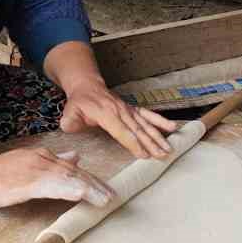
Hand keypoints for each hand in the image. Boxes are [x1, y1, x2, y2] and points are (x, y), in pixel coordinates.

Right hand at [0, 148, 114, 207]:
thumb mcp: (29, 162)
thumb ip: (53, 162)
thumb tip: (75, 157)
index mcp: (44, 156)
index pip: (73, 168)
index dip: (91, 179)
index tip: (106, 190)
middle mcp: (43, 159)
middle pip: (75, 173)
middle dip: (96, 185)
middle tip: (112, 197)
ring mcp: (35, 169)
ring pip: (68, 178)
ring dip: (88, 189)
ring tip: (104, 199)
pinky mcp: (26, 182)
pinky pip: (52, 186)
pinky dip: (68, 189)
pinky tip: (80, 194)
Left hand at [60, 79, 176, 158]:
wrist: (88, 86)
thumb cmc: (79, 103)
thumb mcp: (69, 112)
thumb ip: (70, 121)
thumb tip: (69, 126)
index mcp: (106, 113)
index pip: (122, 131)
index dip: (133, 143)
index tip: (144, 154)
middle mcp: (120, 111)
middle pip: (138, 129)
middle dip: (151, 143)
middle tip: (162, 155)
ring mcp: (128, 110)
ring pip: (145, 124)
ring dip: (158, 136)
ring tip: (169, 148)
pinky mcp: (132, 109)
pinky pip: (148, 115)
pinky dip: (160, 121)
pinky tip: (172, 127)